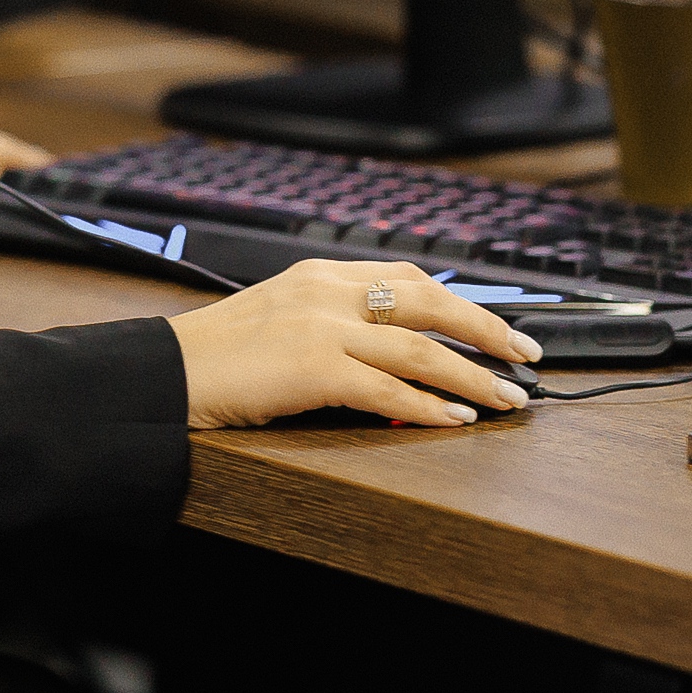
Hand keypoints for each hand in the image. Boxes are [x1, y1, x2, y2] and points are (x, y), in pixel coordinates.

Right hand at [169, 259, 539, 429]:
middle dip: (487, 330)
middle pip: (431, 303)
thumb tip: (391, 350)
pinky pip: (390, 392)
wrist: (165, 373)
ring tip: (508, 398)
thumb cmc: (216, 354)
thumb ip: (331, 321)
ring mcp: (322, 328)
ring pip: (421, 351)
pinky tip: (456, 419)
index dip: (462, 302)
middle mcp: (327, 291)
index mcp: (320, 273)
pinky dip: (429, 408)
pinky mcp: (315, 369)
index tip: (495, 324)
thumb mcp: (278, 316)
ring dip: (474, 377)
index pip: (410, 278)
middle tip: (526, 354)